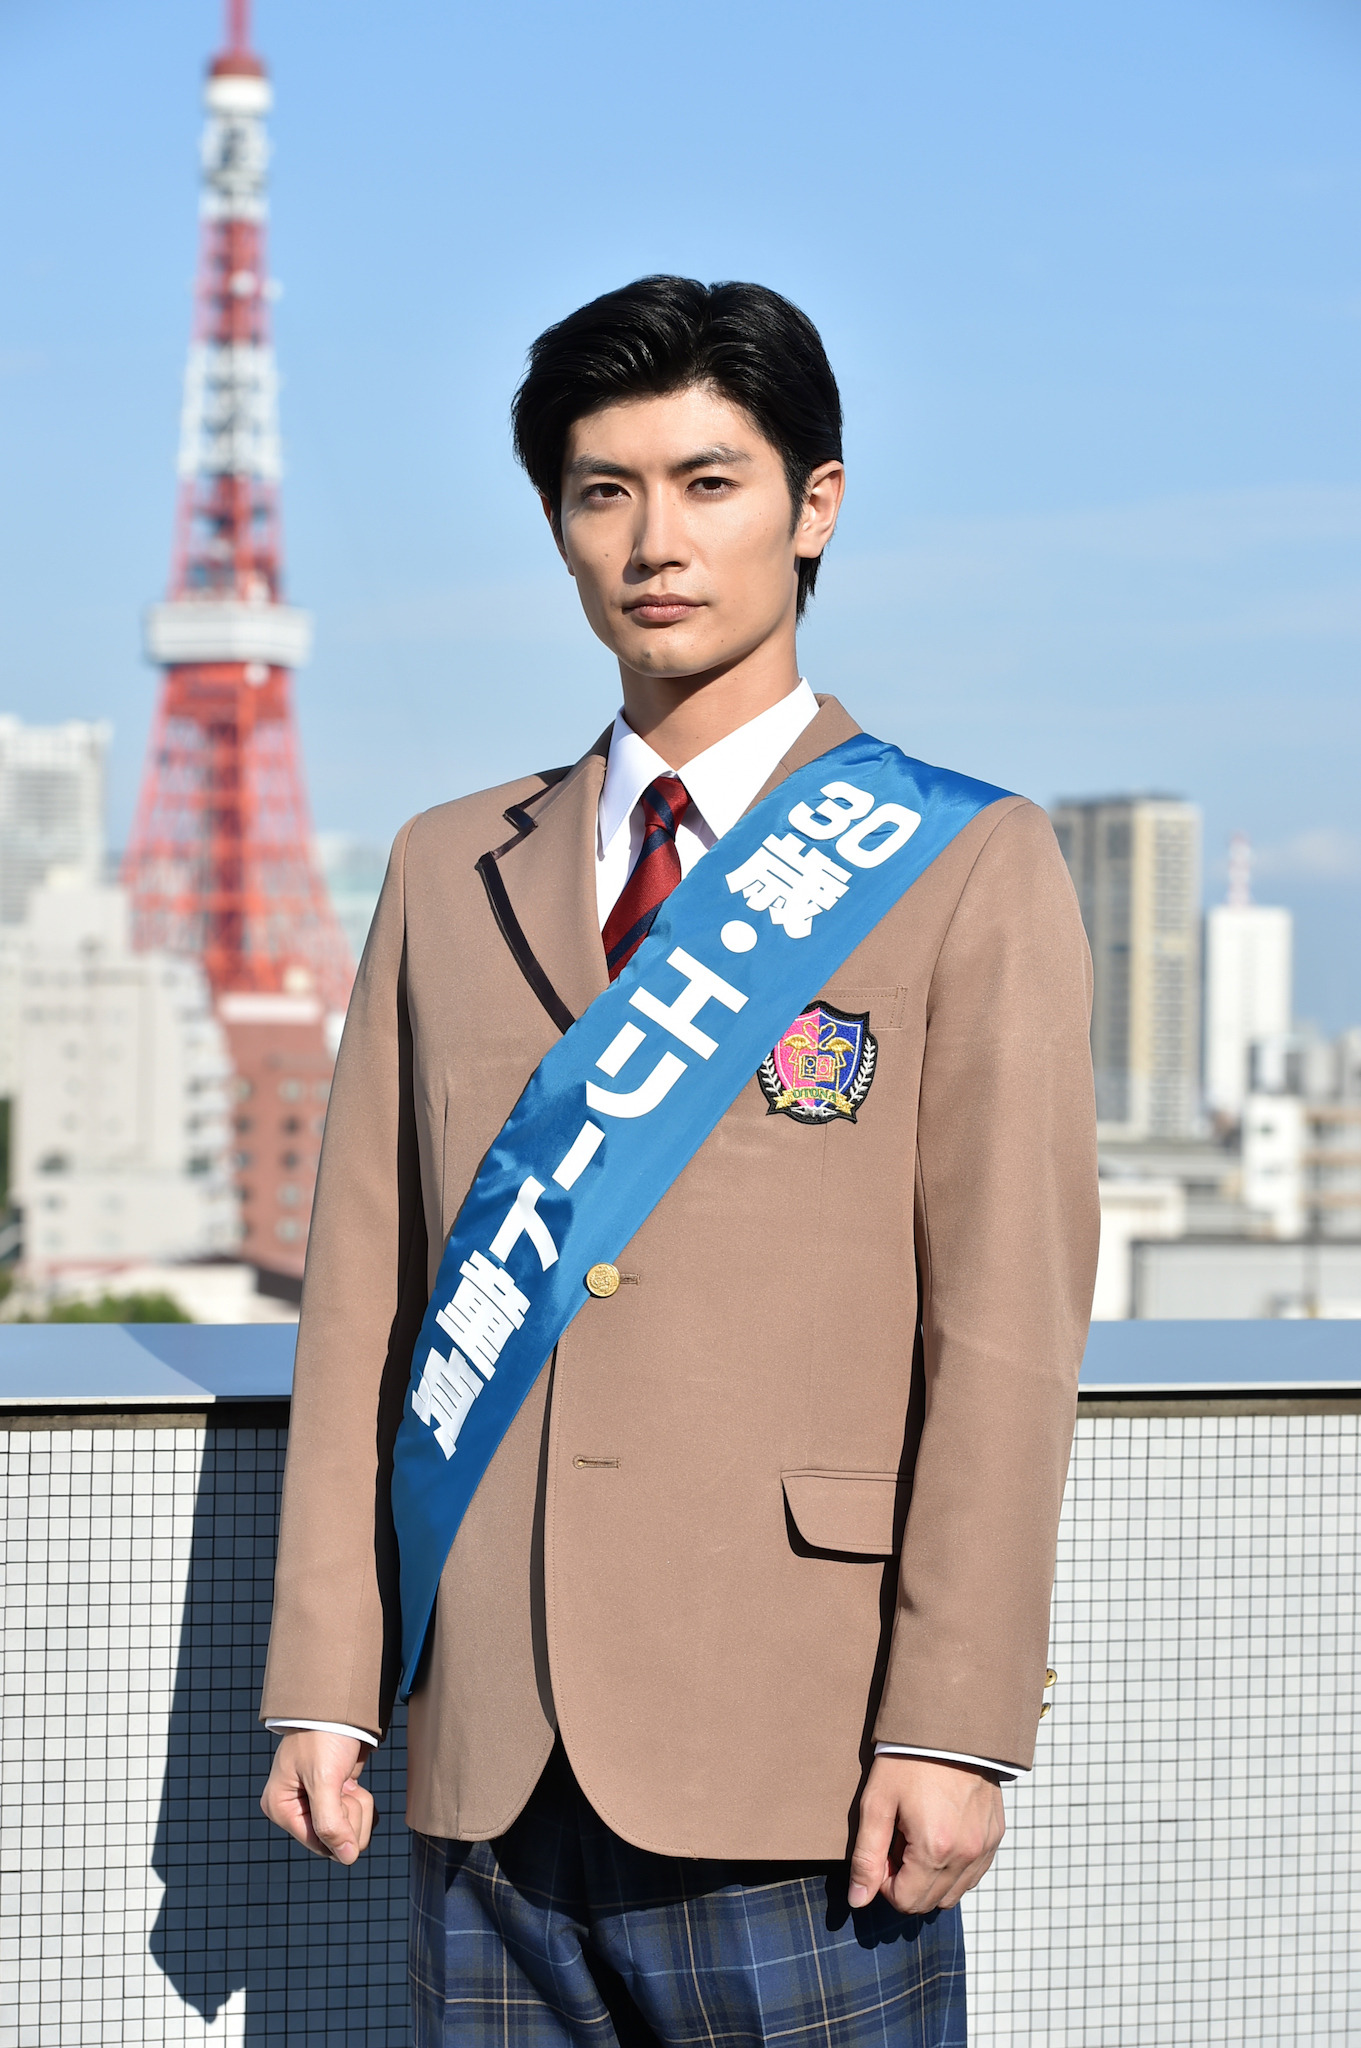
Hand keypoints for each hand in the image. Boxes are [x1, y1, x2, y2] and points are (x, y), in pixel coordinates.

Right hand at [260, 1731, 375, 1863]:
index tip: (341, 1794)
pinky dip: (362, 1802)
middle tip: (344, 1782)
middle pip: (337, 1841)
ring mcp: (315, 1805)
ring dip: (358, 1805)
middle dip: (351, 1812)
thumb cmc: (324, 1735)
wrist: (338, 1702)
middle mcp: (295, 1811)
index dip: (341, 1826)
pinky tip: (354, 1783)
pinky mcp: (334, 1797)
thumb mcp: (324, 1778)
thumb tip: (348, 1858)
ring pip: (349, 1831)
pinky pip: (355, 1819)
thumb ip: (331, 1822)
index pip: (321, 1844)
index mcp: (281, 1809)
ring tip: (348, 1778)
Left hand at [848, 1756, 1003, 1914]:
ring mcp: (985, 1846)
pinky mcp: (996, 1835)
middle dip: (908, 1881)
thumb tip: (858, 1900)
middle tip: (899, 1841)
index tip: (883, 1850)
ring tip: (919, 1836)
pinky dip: (954, 1868)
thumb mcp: (877, 1803)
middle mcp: (966, 1854)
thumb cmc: (907, 1760)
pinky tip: (941, 1835)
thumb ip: (866, 1857)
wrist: (949, 1723)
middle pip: (930, 1902)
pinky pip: (973, 1874)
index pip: (905, 1901)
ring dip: (931, 1878)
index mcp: (935, 1849)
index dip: (885, 1882)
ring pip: (954, 1893)